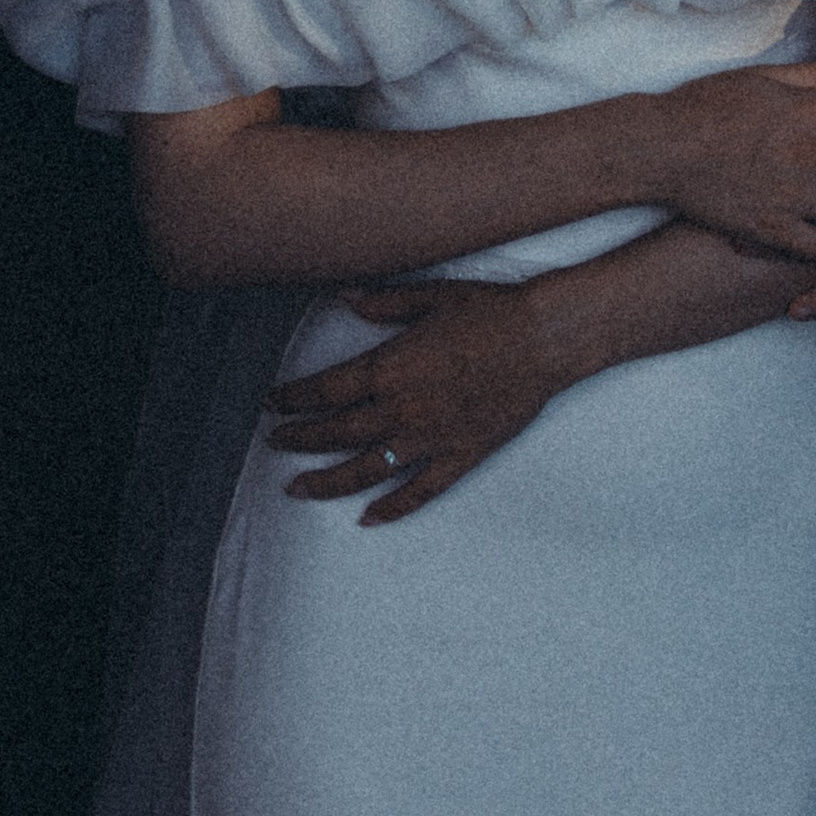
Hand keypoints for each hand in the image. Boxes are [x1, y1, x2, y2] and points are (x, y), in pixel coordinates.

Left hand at [265, 278, 562, 520]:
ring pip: (366, 470)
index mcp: (391, 367)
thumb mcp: (432, 297)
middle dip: (300, 439)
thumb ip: (384, 303)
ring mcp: (430, 437)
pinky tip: (368, 519)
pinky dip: (391, 509)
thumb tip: (342, 298)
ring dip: (327, 482)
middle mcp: (403, 408)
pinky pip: (418, 491)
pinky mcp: (459, 456)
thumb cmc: (490, 311)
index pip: (327, 390)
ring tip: (299, 489)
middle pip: (337, 432)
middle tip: (275, 444)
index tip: (272, 404)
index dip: (294, 399)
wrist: (544, 338)